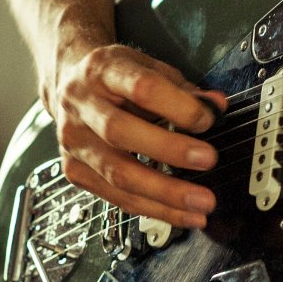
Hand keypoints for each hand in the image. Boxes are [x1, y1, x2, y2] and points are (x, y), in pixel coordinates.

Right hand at [46, 42, 227, 228]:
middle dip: (169, 151)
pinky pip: (115, 196)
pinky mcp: (74, 170)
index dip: (177, 106)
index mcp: (102, 70)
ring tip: (199, 205)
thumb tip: (215, 107)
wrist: (67, 83)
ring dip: (164, 194)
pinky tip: (178, 214)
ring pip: (117, 173)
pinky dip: (151, 208)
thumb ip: (181, 89)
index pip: (140, 88)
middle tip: (207, 161)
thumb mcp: (147, 67)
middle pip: (120, 132)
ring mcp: (74, 140)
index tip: (207, 120)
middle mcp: (81, 105)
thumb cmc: (113, 77)